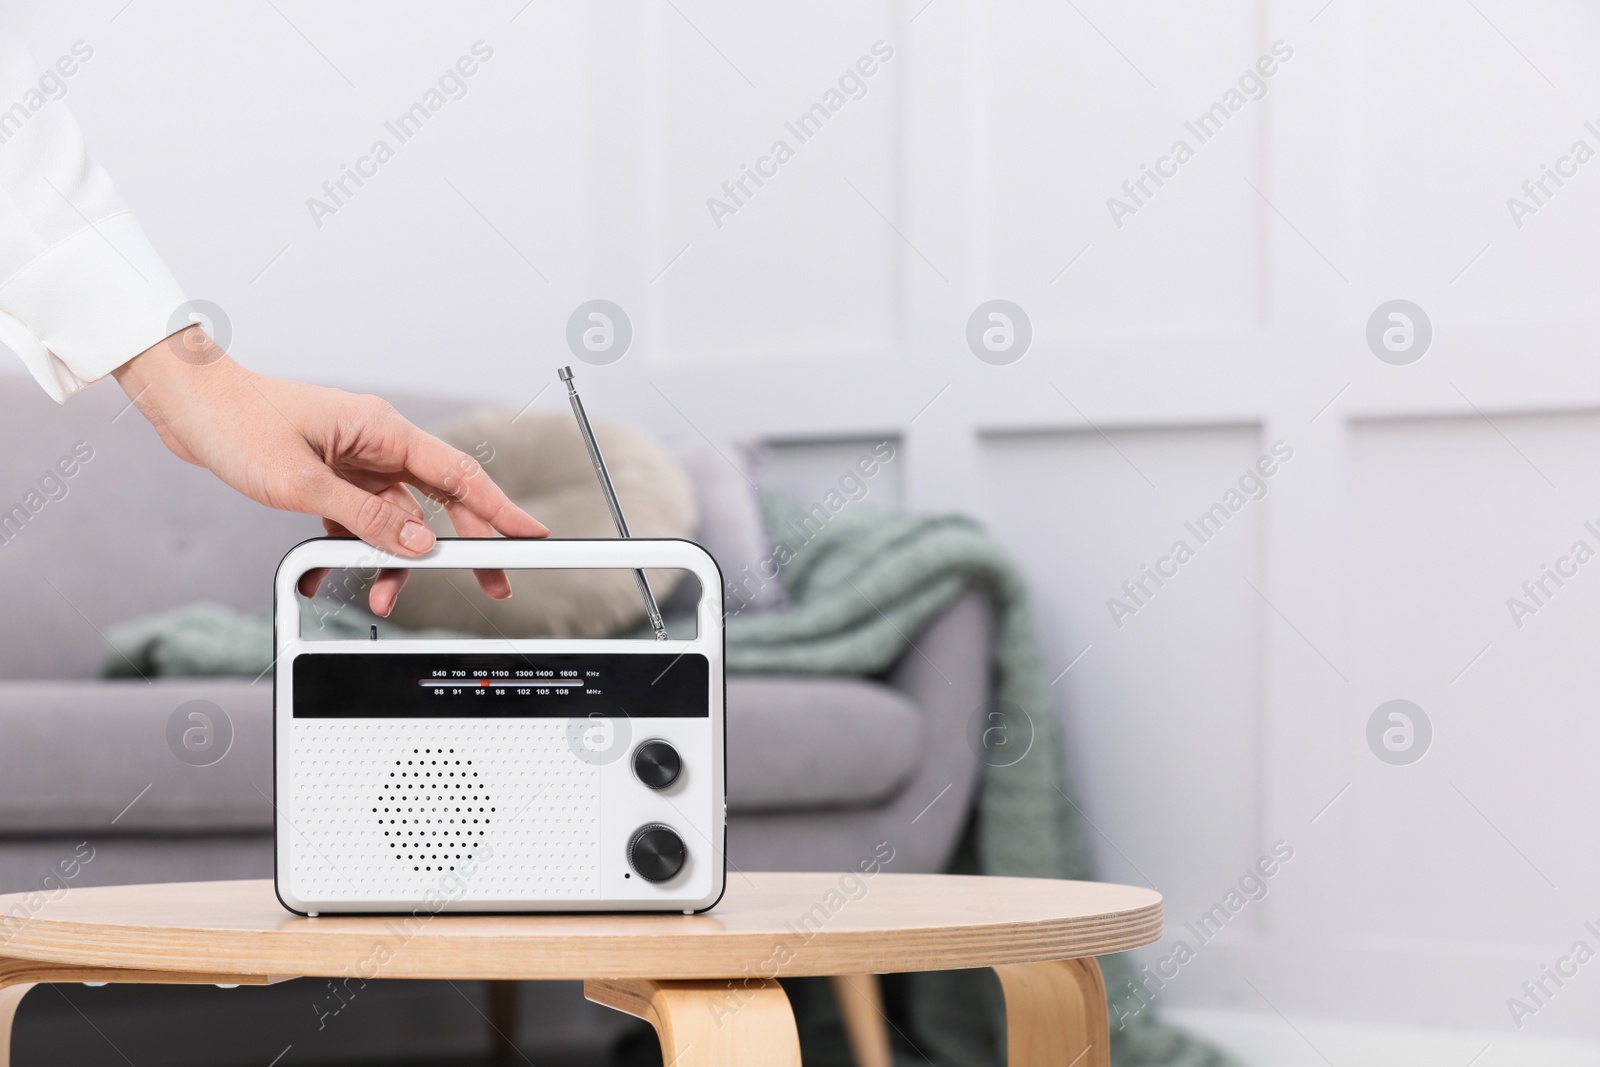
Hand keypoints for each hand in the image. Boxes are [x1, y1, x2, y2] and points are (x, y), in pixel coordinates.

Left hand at [113, 327, 546, 615]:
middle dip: (465, 545)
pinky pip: (361, 521)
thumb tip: (419, 546)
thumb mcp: (303, 483)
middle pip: (442, 500)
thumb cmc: (238, 425)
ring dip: (394, 562)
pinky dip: (355, 551)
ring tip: (384, 600)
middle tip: (492, 583)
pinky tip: (335, 577)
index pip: (460, 474)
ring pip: (399, 520)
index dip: (501, 509)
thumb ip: (366, 518)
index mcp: (383, 430)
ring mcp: (356, 461)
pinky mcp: (332, 477)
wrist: (189, 405)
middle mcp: (378, 444)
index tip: (532, 536)